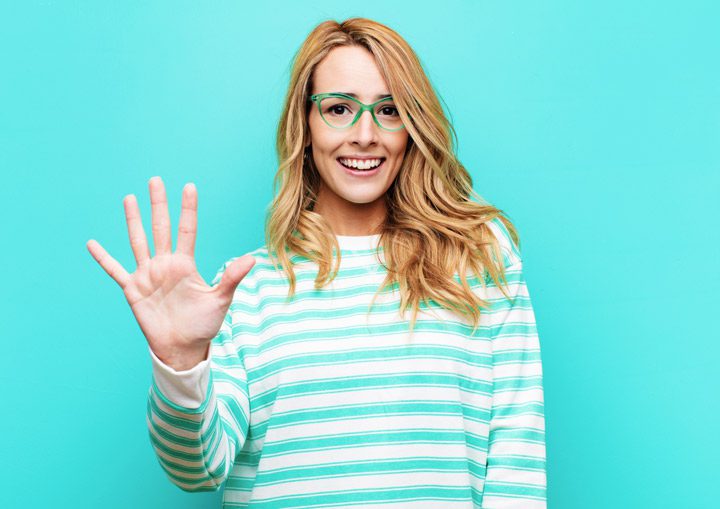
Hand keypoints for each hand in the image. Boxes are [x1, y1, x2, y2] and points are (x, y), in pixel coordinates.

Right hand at [86, 176, 254, 369]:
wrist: (183, 347)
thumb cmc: (204, 324)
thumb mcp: (220, 300)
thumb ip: (231, 278)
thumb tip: (251, 259)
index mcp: (185, 264)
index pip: (187, 230)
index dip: (188, 209)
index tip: (189, 186)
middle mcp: (165, 264)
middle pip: (161, 228)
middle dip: (158, 204)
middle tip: (155, 180)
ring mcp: (148, 275)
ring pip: (138, 241)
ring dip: (133, 220)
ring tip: (129, 198)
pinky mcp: (133, 290)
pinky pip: (115, 271)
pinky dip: (104, 258)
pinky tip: (92, 243)